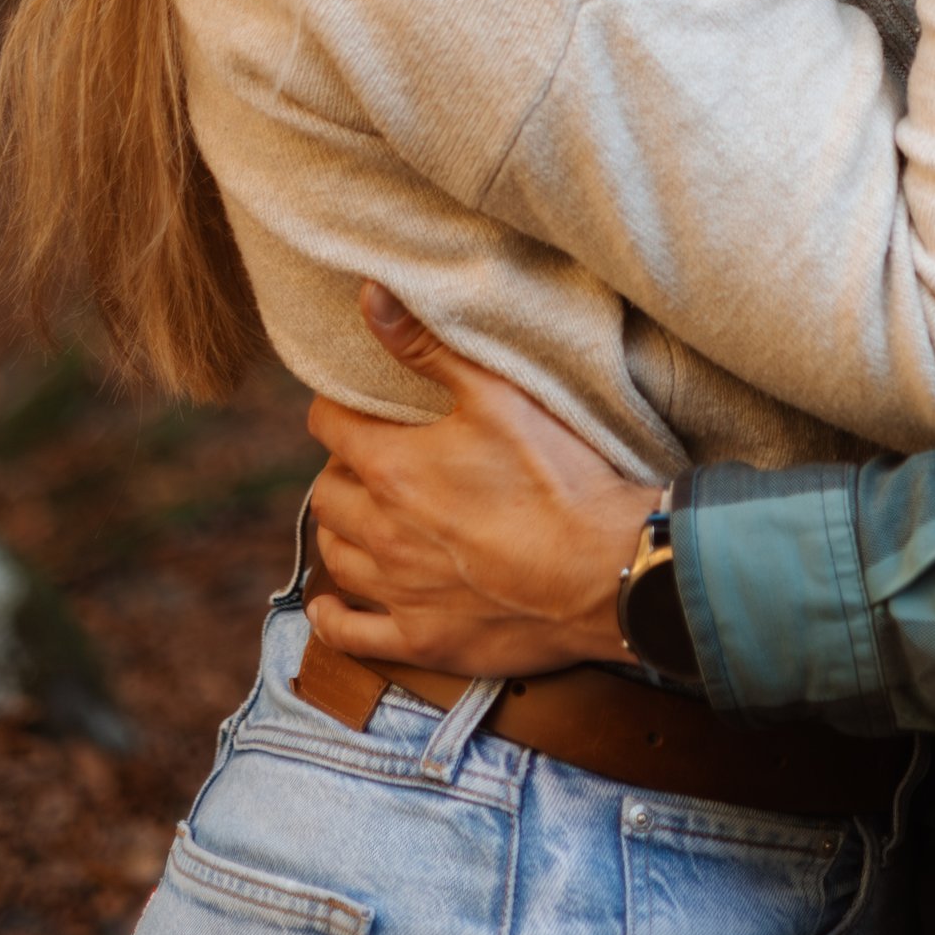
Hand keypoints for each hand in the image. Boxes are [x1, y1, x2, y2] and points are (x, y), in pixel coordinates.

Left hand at [302, 287, 658, 683]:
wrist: (608, 569)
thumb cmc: (559, 478)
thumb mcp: (498, 395)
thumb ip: (428, 347)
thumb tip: (370, 295)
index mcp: (393, 468)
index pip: (329, 426)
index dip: (337, 408)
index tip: (355, 405)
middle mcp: (383, 532)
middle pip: (327, 495)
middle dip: (341, 471)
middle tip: (371, 460)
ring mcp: (401, 592)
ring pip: (336, 558)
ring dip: (342, 532)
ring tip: (365, 517)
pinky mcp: (425, 639)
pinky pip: (352, 636)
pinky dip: (334, 618)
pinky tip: (333, 606)